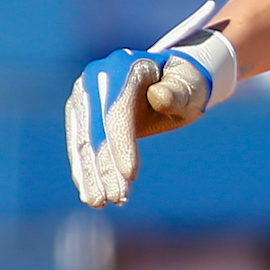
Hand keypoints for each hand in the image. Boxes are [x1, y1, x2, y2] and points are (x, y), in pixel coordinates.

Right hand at [64, 21, 236, 208]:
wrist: (170, 78)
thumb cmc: (185, 85)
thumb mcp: (191, 86)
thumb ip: (177, 91)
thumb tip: (159, 98)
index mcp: (125, 66)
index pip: (118, 111)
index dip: (122, 144)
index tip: (131, 176)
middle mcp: (98, 77)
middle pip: (96, 128)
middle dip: (105, 166)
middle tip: (117, 199)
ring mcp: (84, 94)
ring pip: (82, 140)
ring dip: (90, 174)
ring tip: (98, 203)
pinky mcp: (80, 112)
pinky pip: (78, 144)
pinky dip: (84, 169)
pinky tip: (89, 194)